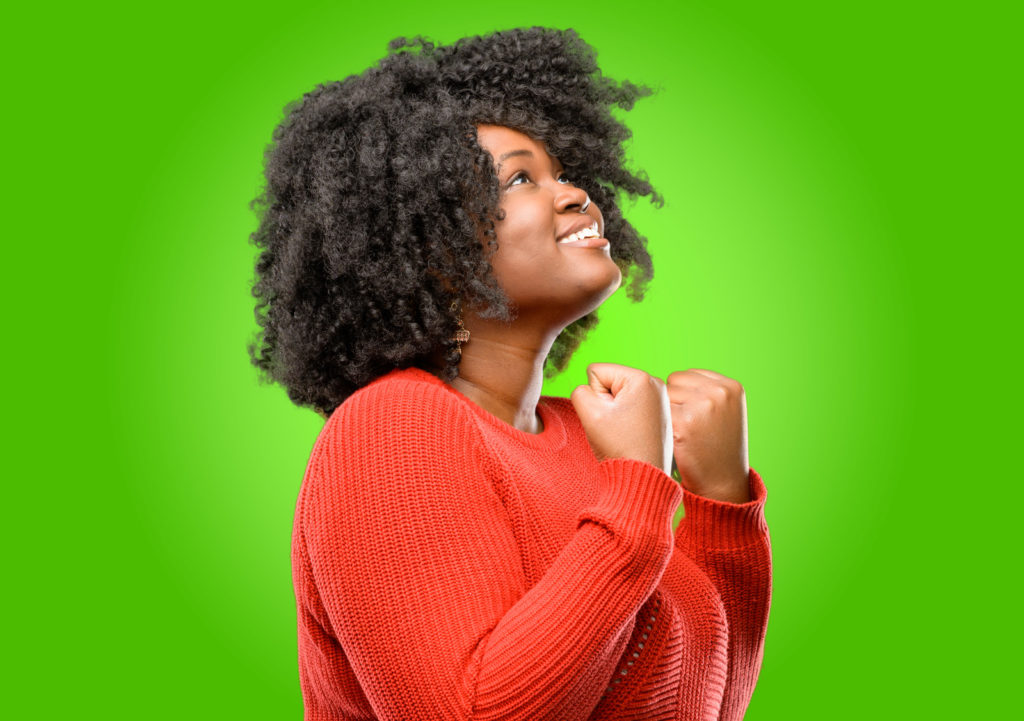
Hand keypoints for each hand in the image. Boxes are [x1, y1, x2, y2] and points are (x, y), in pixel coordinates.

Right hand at [570, 363, 673, 474]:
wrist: (642, 478)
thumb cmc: (619, 447)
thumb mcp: (589, 413)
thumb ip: (579, 391)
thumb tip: (590, 391)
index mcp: (641, 378)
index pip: (596, 372)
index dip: (594, 397)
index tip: (609, 417)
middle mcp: (654, 383)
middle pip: (609, 383)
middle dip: (606, 404)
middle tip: (616, 427)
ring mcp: (659, 398)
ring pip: (618, 396)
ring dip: (614, 412)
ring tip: (624, 432)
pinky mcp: (659, 412)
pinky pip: (629, 407)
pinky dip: (626, 420)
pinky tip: (632, 435)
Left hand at [666, 369, 750, 503]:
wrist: (722, 485)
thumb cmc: (718, 450)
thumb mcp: (725, 413)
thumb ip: (707, 392)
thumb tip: (673, 379)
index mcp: (731, 386)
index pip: (688, 375)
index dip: (684, 397)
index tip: (693, 417)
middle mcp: (719, 392)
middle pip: (674, 382)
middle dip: (674, 403)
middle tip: (687, 428)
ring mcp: (703, 406)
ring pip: (663, 396)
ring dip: (665, 414)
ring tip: (682, 436)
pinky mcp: (684, 423)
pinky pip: (656, 414)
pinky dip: (660, 429)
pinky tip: (674, 443)